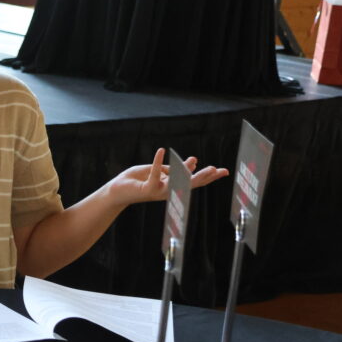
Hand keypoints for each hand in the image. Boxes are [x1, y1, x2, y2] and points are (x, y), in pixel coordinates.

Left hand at [110, 147, 228, 205]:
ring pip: (176, 182)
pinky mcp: (147, 189)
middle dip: (203, 177)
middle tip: (216, 169)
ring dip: (185, 171)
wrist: (116, 190)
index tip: (224, 171)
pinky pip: (154, 174)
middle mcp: (168, 191)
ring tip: (195, 160)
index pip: (193, 181)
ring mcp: (158, 191)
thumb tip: (191, 163)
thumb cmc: (136, 180)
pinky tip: (161, 150)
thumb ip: (172, 168)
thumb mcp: (157, 171)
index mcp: (172, 186)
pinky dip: (157, 161)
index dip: (209, 176)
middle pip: (189, 184)